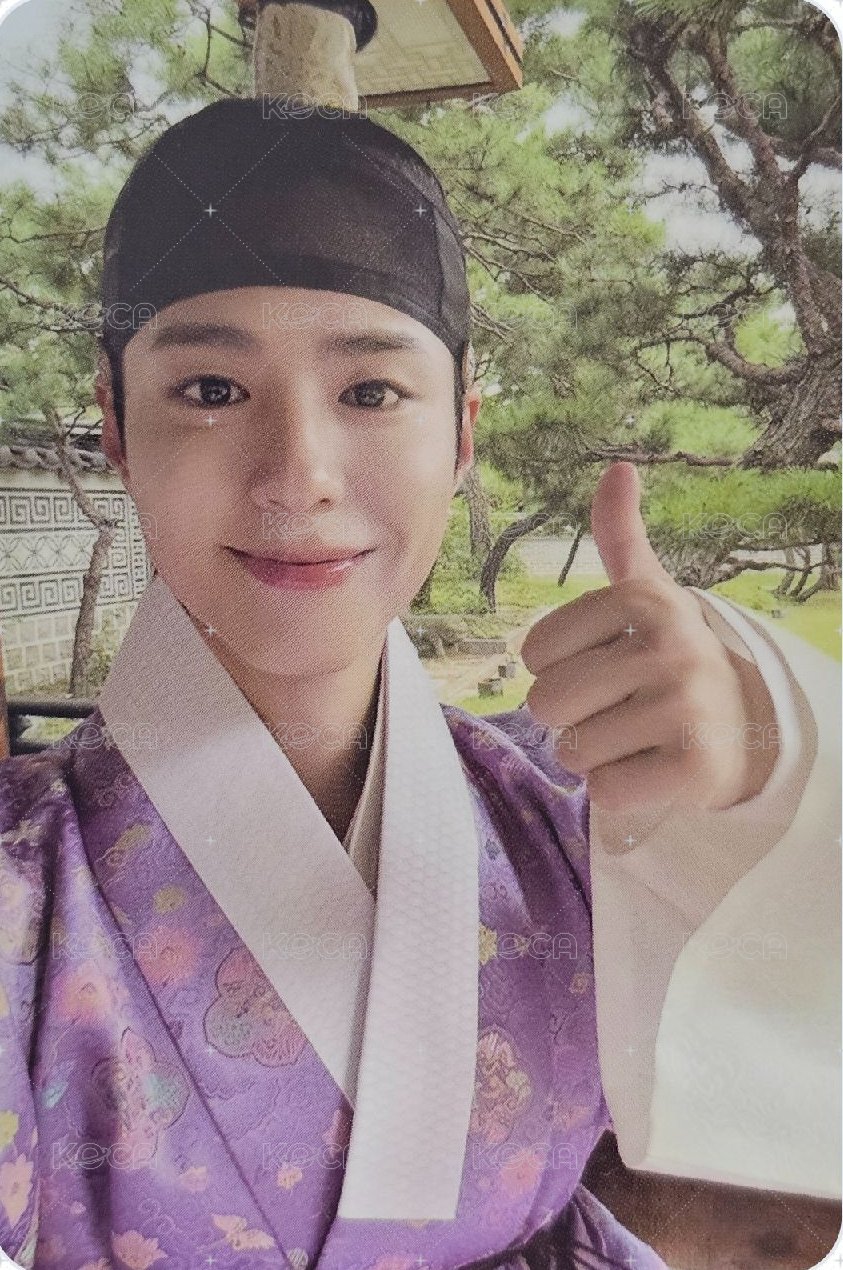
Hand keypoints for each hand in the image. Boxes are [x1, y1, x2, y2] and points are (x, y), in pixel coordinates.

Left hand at [520, 462, 779, 812]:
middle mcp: (669, 647)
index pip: (534, 650)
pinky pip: (606, 791)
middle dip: (570, 718)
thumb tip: (618, 468)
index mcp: (644, 601)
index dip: (556, 670)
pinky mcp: (694, 766)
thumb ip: (620, 536)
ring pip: (573, 751)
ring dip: (594, 755)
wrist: (749, 728)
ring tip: (635, 738)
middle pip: (547, 702)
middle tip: (616, 710)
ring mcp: (685, 707)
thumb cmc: (672, 658)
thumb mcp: (648, 594)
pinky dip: (620, 790)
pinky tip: (652, 768)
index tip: (602, 666)